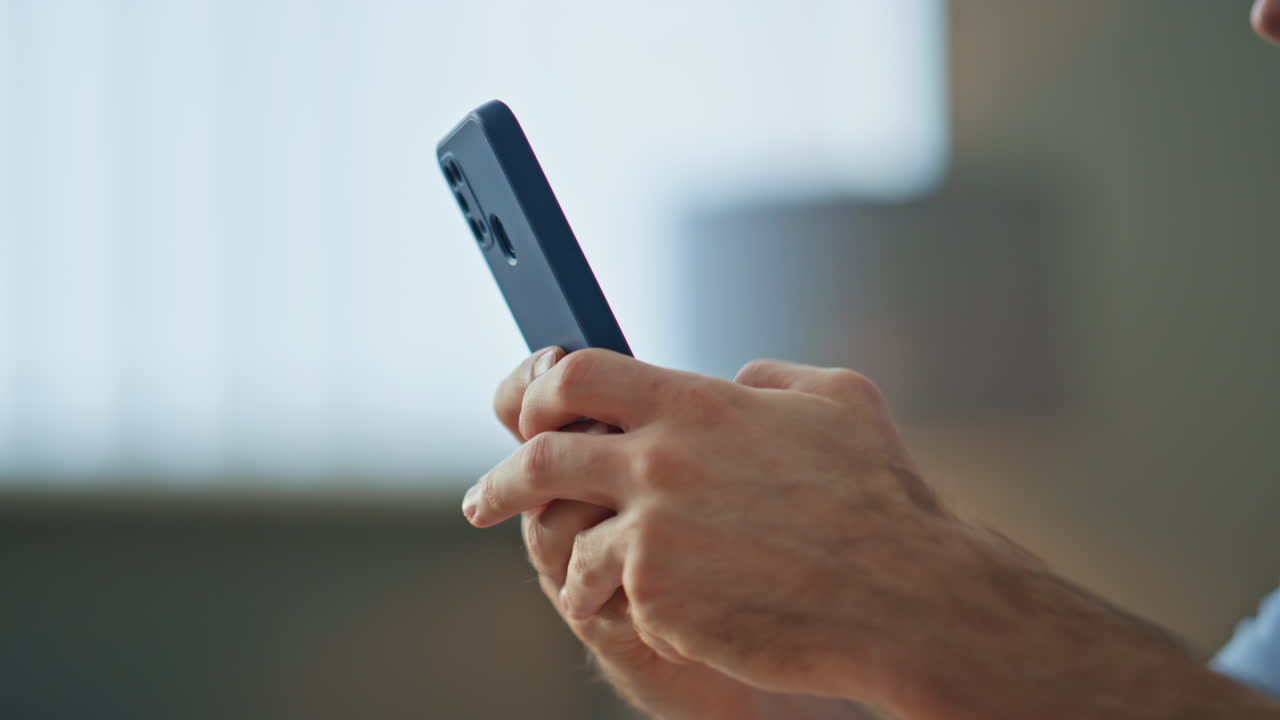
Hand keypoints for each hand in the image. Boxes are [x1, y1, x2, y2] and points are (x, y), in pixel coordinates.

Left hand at [488, 347, 875, 719]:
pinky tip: (618, 606)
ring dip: (555, 551)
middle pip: (539, 453)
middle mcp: (661, 460)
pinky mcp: (656, 594)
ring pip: (561, 533)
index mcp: (698, 404)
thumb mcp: (839, 400)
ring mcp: (653, 530)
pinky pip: (601, 590)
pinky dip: (604, 597)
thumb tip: (734, 377)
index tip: (528, 410)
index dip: (541, 388)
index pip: (580, 372)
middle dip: (502, 477)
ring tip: (561, 571)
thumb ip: (771, 378)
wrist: (905, 599)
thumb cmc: (883, 500)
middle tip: (486, 495)